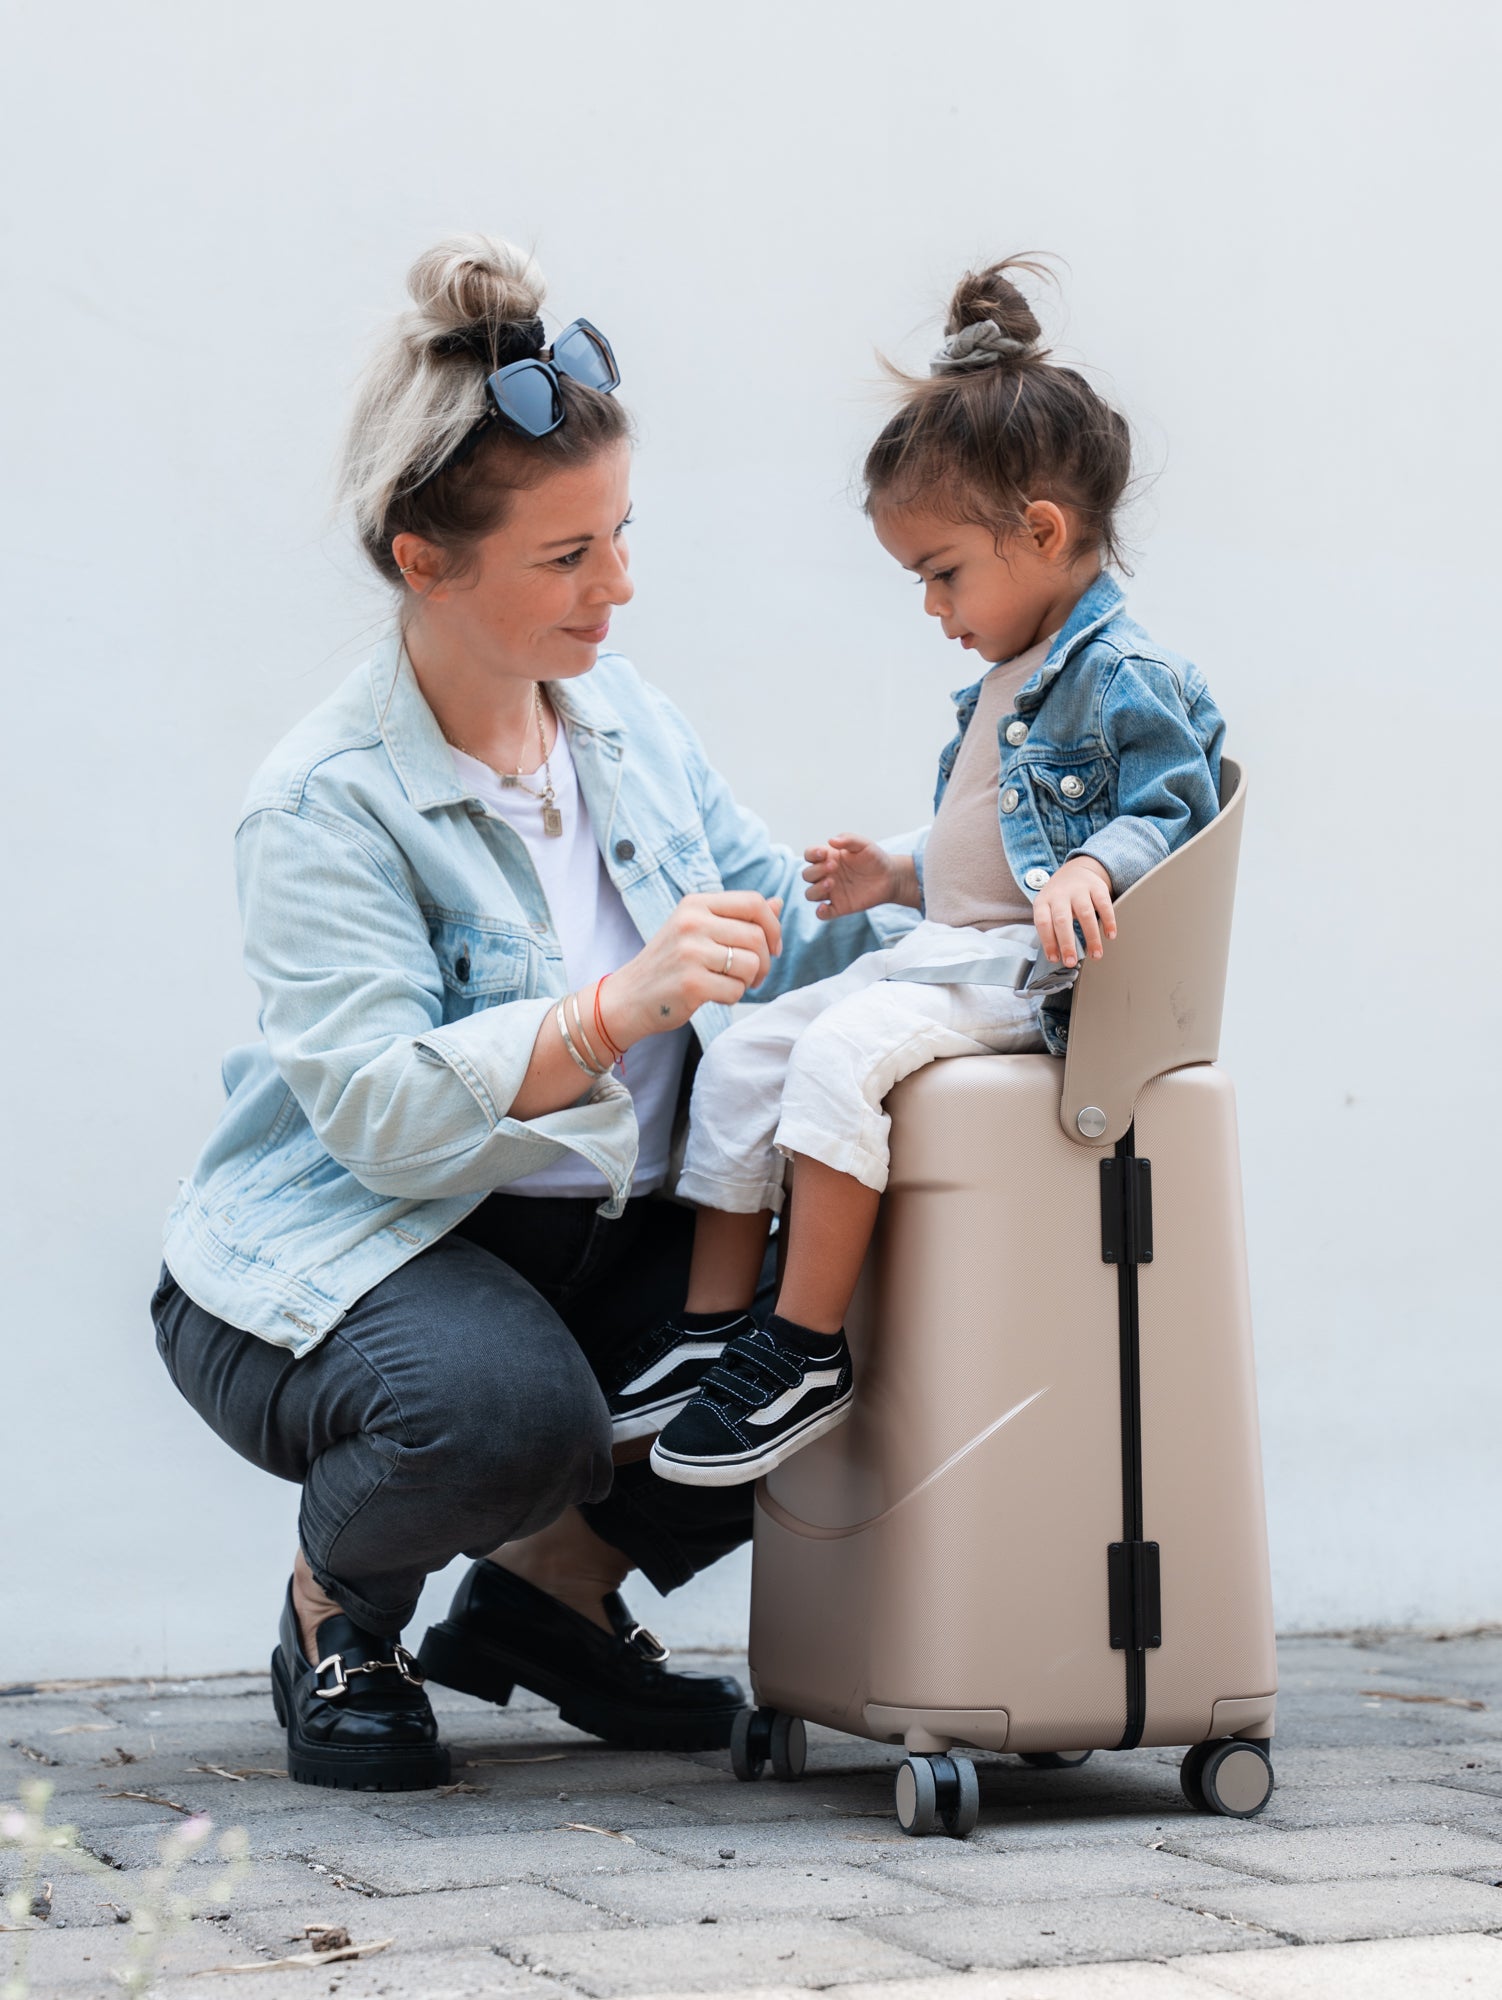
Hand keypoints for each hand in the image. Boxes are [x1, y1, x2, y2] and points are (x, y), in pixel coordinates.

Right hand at [602, 891, 783, 1044]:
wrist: (628, 997)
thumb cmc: (669, 963)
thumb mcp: (698, 930)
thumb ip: (737, 917)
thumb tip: (778, 903)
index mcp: (695, 904)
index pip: (753, 902)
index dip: (773, 926)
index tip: (773, 947)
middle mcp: (692, 922)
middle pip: (757, 937)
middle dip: (765, 962)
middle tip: (753, 976)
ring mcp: (690, 952)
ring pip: (751, 965)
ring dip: (748, 981)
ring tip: (728, 983)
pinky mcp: (691, 983)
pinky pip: (736, 990)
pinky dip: (732, 997)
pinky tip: (713, 995)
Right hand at [802, 835, 916, 918]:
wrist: (890, 877)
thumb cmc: (874, 858)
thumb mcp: (864, 844)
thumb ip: (848, 839)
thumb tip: (831, 841)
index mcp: (828, 858)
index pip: (809, 855)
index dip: (811, 854)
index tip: (823, 853)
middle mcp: (826, 875)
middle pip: (807, 875)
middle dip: (816, 870)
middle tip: (834, 866)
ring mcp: (831, 892)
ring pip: (811, 894)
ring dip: (817, 889)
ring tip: (832, 882)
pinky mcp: (839, 907)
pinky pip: (822, 914)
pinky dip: (820, 912)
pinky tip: (825, 907)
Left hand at [1032, 856, 1115, 968]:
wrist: (1075, 870)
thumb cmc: (1060, 897)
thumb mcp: (1048, 908)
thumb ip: (1051, 929)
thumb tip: (1058, 956)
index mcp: (1043, 901)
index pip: (1043, 923)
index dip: (1048, 942)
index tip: (1055, 958)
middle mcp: (1060, 894)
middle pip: (1062, 920)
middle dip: (1067, 943)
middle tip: (1072, 961)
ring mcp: (1079, 889)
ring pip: (1085, 914)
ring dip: (1092, 938)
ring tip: (1095, 954)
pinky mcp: (1097, 887)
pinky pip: (1104, 905)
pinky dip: (1108, 921)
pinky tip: (1110, 935)